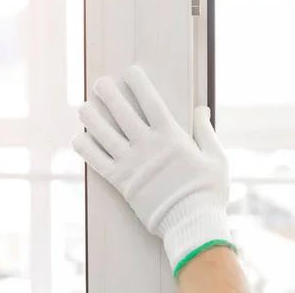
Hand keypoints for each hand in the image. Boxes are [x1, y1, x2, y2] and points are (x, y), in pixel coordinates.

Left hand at [72, 65, 233, 275]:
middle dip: (109, 94)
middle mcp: (147, 146)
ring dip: (91, 118)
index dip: (139, 84)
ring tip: (82, 107)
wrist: (191, 223)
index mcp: (171, 137)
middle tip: (100, 83)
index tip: (130, 72)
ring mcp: (131, 164)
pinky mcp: (121, 183)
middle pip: (122, 113)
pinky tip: (78, 138)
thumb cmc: (208, 192)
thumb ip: (206, 131)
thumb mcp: (216, 158)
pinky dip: (85, 149)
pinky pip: (97, 162)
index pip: (151, 102)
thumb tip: (201, 109)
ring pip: (104, 135)